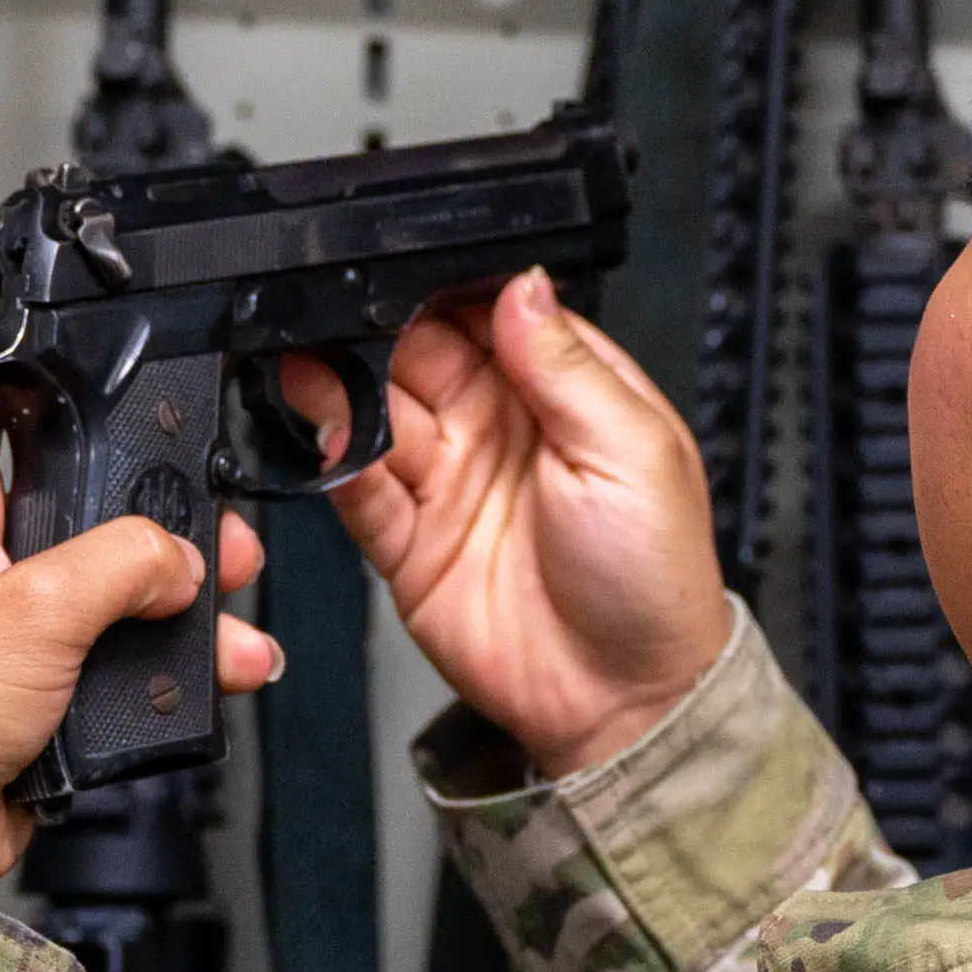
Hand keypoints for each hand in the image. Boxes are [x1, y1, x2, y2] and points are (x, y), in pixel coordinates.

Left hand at [0, 338, 274, 894]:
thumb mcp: (30, 611)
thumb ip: (123, 562)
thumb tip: (181, 556)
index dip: (23, 349)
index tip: (91, 337)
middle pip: (79, 492)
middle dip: (157, 505)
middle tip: (213, 518)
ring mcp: (5, 626)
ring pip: (113, 585)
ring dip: (181, 598)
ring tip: (230, 606)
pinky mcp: (36, 694)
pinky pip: (118, 661)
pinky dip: (171, 665)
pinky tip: (216, 668)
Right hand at [306, 269, 727, 778]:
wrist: (623, 701)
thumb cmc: (655, 578)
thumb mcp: (632, 451)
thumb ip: (567, 366)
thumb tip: (523, 286)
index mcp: (562, 392)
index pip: (487, 314)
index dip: (444, 290)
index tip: (405, 271)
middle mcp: (497, 427)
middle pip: (416, 352)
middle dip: (377, 329)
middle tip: (342, 314)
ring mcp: (448, 482)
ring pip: (377, 412)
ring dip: (342, 386)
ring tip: (316, 367)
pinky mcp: (408, 542)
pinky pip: (358, 490)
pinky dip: (338, 464)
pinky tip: (335, 443)